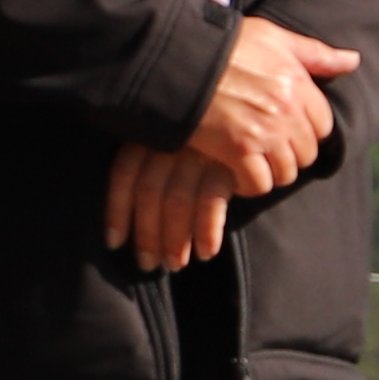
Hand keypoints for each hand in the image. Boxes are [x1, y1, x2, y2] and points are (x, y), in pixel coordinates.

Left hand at [106, 138, 244, 270]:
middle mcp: (175, 139)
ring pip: (177, 201)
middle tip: (148, 264)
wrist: (264, 114)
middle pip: (149, 191)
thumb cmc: (216, 138)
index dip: (117, 210)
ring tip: (175, 265)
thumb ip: (159, 168)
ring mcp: (202, 148)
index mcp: (155, 133)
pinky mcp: (232, 159)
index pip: (125, 173)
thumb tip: (136, 220)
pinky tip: (206, 252)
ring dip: (174, 240)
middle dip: (147, 234)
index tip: (114, 242)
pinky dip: (206, 232)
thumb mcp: (182, 143)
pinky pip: (211, 202)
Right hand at [183, 16, 361, 194]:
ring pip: (286, 172)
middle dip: (289, 154)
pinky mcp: (236, 150)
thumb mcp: (273, 37)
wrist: (178, 59)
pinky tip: (237, 172)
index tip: (285, 128)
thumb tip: (354, 60)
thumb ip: (315, 53)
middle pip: (306, 153)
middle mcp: (286, 110)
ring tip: (253, 161)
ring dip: (270, 171)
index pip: (323, 126)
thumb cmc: (225, 45)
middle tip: (266, 148)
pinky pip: (259, 183)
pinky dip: (249, 184)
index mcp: (297, 84)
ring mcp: (263, 132)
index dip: (305, 130)